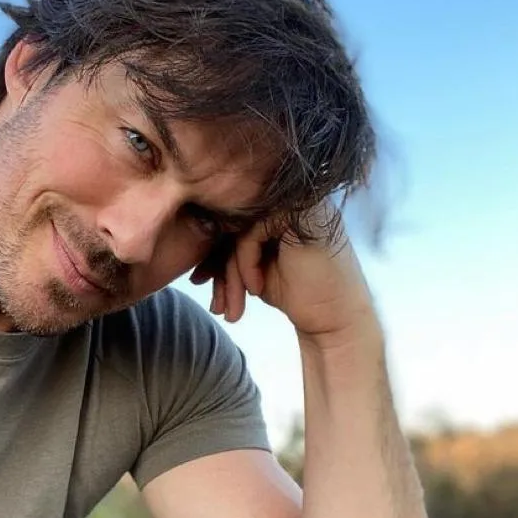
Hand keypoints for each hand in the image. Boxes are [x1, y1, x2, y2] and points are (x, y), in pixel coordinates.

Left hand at [189, 202, 378, 345]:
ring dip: (229, 273)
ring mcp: (296, 201)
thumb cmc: (296, 293)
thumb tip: (183, 241)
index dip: (211, 253)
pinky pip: (251, 231)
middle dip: (218, 268)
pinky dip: (245, 262)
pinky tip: (256, 287)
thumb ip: (227, 248)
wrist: (334, 319)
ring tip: (232, 306)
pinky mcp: (302, 213)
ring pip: (238, 228)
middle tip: (217, 304)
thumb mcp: (251, 267)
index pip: (229, 220)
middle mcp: (287, 198)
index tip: (202, 283)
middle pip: (231, 223)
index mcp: (277, 206)